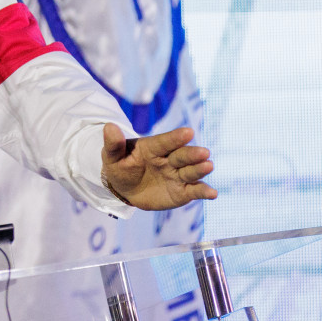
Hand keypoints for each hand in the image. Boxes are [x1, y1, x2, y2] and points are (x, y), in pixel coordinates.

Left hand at [100, 123, 216, 210]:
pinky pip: (194, 191)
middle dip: (192, 154)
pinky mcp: (182, 191)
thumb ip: (113, 144)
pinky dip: (204, 192)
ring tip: (209, 166)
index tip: (188, 132)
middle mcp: (168, 159)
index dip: (176, 137)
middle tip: (204, 152)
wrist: (125, 188)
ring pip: (190, 171)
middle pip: (182, 155)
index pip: (165, 141)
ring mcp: (177, 175)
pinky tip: (213, 193)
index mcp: (153, 147)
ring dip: (200, 169)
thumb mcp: (112, 157)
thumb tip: (109, 127)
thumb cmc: (120, 167)